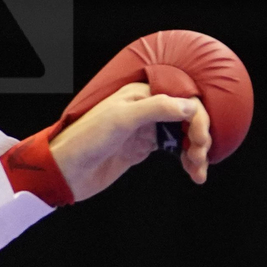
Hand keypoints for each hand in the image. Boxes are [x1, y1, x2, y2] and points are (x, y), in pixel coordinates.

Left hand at [49, 83, 211, 197]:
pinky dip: (188, 161)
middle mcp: (146, 108)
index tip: (200, 141)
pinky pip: (175, 150)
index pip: (184, 99)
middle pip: (188, 118)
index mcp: (141, 94)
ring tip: (198, 171)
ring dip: (197, 152)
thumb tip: (190, 106)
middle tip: (199, 157)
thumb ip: (157, 108)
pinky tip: (193, 172)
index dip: (197, 119)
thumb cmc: (86, 139)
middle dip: (199, 137)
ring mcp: (146, 129)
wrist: (66, 170)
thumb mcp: (122, 119)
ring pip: (184, 135)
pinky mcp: (143, 148)